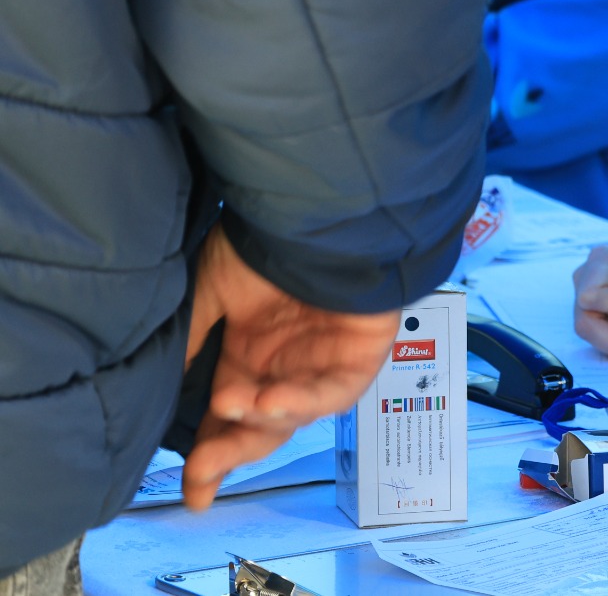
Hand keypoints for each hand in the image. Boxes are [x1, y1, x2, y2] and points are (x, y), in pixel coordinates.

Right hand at [181, 223, 399, 510]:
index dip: (209, 457)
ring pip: (292, 415)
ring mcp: (322, 365)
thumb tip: (154, 386)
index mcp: (247, 358)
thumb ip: (188, 338)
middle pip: (258, 429)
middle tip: (200, 469)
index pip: (226, 422)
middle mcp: (283, 368)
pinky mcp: (360, 357)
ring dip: (260, 421)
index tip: (190, 489)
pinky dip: (303, 400)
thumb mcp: (211, 289)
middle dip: (228, 453)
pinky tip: (272, 399)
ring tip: (233, 407)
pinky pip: (333, 391)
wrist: (318, 211)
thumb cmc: (267, 242)